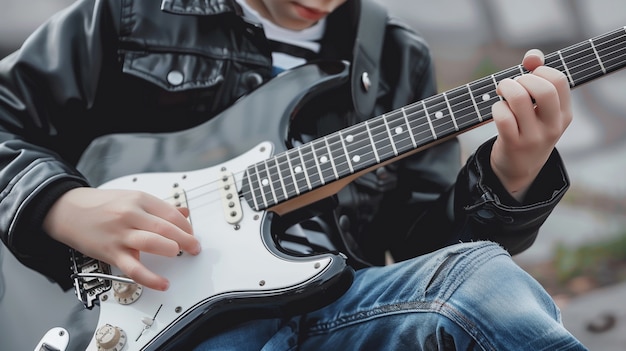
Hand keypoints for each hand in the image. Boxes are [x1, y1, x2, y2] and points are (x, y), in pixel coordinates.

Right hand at [43, 187, 200, 290]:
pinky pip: (134, 269)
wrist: (66, 210)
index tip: (191, 234)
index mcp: (139, 199)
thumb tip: (184, 213)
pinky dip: (151, 278)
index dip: (186, 226)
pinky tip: (163, 283)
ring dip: (171, 249)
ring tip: (180, 254)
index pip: (171, 213)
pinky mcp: (111, 253)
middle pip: (166, 227)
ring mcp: (120, 234)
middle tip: (194, 248)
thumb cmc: (100, 205)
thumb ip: (158, 207)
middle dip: (186, 239)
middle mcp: (130, 215)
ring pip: (153, 242)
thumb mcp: (131, 198)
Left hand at [490, 49, 572, 200]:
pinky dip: (496, 107)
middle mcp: (553, 126)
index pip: (559, 80)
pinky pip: (502, 116)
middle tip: (512, 85)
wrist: (519, 167)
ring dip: (505, 88)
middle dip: (522, 79)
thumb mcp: (540, 108)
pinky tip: (498, 110)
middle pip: (543, 89)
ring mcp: (534, 137)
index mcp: (564, 113)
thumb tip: (532, 56)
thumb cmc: (528, 128)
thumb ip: (538, 77)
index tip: (528, 75)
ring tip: (501, 92)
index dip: (540, 70)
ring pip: (519, 99)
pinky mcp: (513, 144)